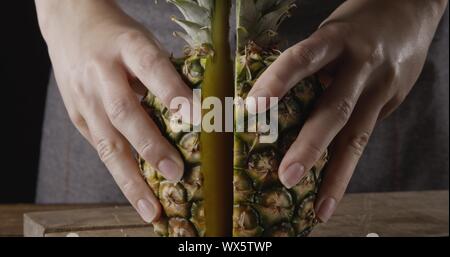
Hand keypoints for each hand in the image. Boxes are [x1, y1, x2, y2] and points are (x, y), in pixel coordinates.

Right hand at [35, 0, 192, 222]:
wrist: (70, 24)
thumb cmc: (119, 36)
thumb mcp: (144, 41)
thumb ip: (165, 72)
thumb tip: (198, 111)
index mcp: (127, 46)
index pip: (151, 67)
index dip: (172, 91)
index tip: (196, 116)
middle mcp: (102, 73)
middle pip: (124, 112)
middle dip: (151, 146)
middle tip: (176, 172)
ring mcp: (85, 98)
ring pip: (107, 143)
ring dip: (131, 179)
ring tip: (152, 208)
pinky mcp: (77, 117)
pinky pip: (101, 149)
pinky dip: (120, 173)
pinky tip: (137, 194)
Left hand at [247, 0, 447, 221]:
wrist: (410, 10)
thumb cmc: (356, 25)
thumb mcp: (329, 33)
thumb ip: (308, 65)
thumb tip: (273, 103)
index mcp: (335, 40)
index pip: (302, 60)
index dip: (277, 82)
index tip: (252, 107)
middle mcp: (361, 66)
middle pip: (335, 109)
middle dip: (310, 146)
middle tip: (286, 176)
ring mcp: (380, 87)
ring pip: (357, 136)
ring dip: (336, 175)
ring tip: (320, 207)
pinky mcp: (391, 103)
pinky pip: (364, 137)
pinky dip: (346, 165)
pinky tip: (332, 190)